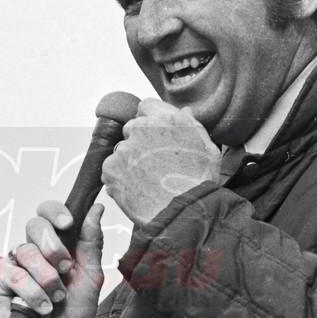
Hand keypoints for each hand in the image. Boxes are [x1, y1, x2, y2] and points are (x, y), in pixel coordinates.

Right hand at [0, 201, 104, 317]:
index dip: (55, 212)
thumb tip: (97, 209)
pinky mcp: (2, 282)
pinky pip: (14, 277)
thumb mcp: (92, 276)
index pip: (47, 212)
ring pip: (26, 252)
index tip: (68, 224)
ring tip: (56, 297)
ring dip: (47, 279)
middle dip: (53, 247)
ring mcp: (15, 264)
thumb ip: (92, 242)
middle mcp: (33, 249)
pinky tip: (42, 307)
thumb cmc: (74, 310)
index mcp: (55, 242)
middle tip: (65, 269)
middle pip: (34, 224)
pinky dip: (33, 294)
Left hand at [102, 98, 219, 226]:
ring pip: (121, 151)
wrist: (184, 210)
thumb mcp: (206, 145)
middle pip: (132, 129)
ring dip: (129, 161)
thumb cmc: (198, 180)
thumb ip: (191, 124)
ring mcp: (123, 149)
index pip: (146, 106)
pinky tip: (137, 187)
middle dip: (139, 142)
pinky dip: (120, 178)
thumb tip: (183, 111)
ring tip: (148, 179)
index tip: (153, 135)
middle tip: (153, 163)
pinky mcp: (110, 169)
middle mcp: (141, 129)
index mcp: (165, 119)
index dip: (149, 120)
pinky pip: (111, 170)